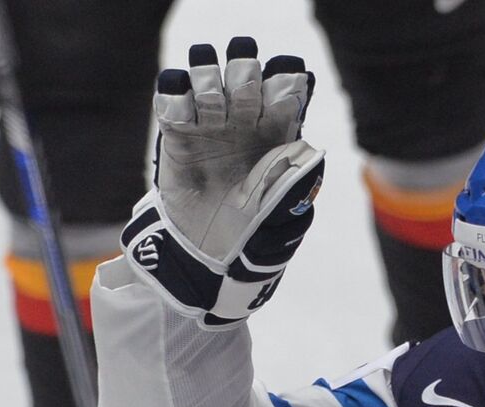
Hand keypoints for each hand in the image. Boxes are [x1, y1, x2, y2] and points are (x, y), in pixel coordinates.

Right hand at [119, 37, 325, 327]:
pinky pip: (173, 94)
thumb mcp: (282, 217)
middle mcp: (243, 118)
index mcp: (277, 131)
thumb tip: (311, 152)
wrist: (206, 257)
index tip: (281, 87)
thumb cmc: (254, 236)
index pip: (285, 89)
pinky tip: (183, 109)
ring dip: (208, 75)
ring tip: (210, 99)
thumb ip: (296, 184)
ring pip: (208, 74)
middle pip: (245, 73)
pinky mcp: (175, 130)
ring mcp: (208, 121)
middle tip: (242, 89)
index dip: (284, 81)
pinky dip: (175, 90)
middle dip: (244, 71)